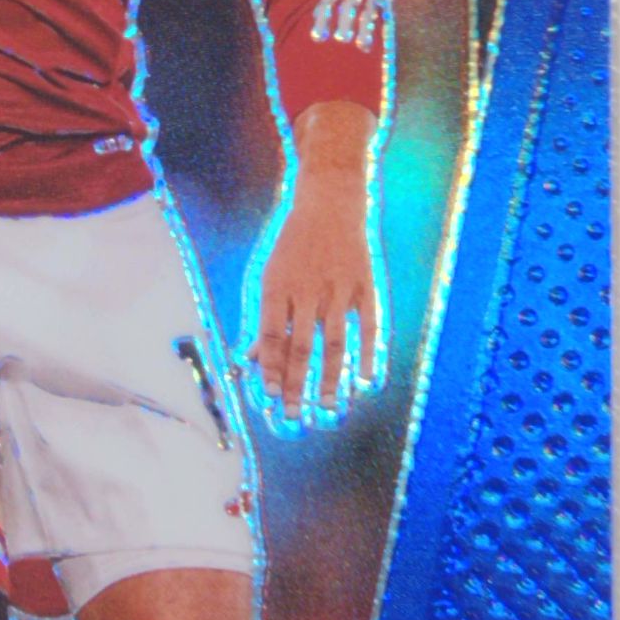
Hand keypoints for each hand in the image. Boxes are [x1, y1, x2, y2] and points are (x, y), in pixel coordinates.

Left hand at [248, 102, 380, 423]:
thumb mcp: (267, 273)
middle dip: (295, 386)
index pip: (271, 337)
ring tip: (327, 412)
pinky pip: (369, 327)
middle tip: (294, 419)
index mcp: (275, 286)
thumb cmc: (292, 243)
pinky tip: (365, 383)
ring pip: (334, 343)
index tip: (268, 399)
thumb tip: (250, 360)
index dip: (270, 369)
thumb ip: (263, 319)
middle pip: (300, 347)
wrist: (330, 200)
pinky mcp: (366, 286)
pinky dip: (368, 355)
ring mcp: (339, 289)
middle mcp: (307, 290)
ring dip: (330, 381)